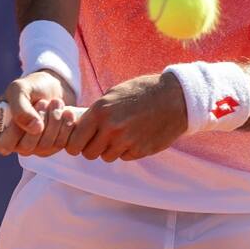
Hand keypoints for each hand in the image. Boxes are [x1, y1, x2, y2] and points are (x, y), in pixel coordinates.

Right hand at [0, 70, 77, 156]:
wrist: (53, 87)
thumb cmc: (31, 87)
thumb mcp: (19, 89)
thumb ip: (20, 107)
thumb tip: (34, 129)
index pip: (4, 145)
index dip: (17, 131)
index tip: (30, 108)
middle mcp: (14, 143)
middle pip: (26, 147)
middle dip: (40, 121)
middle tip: (44, 102)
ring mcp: (32, 147)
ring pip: (44, 146)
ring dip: (54, 121)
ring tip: (56, 102)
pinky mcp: (50, 147)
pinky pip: (59, 145)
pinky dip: (65, 126)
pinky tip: (67, 112)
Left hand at [65, 73, 187, 162]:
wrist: (175, 98)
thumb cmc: (142, 91)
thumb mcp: (113, 94)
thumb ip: (95, 112)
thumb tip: (78, 126)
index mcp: (100, 111)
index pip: (75, 141)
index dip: (75, 143)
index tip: (79, 142)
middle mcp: (111, 128)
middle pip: (89, 153)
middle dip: (92, 147)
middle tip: (100, 138)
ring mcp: (127, 141)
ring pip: (106, 157)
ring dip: (110, 149)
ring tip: (121, 133)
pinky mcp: (140, 150)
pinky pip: (124, 157)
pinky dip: (126, 150)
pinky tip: (135, 135)